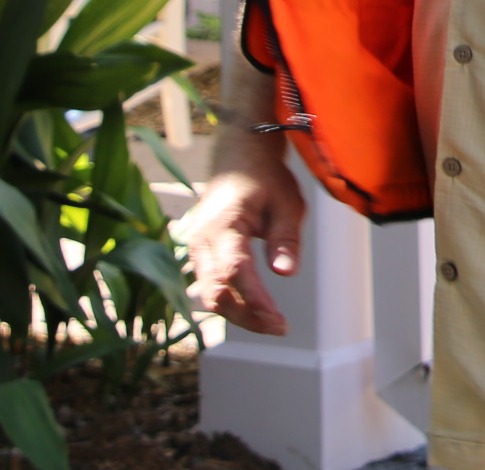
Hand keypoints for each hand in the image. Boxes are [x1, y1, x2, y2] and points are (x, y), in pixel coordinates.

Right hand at [174, 134, 307, 334]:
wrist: (239, 157)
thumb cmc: (265, 178)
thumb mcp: (288, 202)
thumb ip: (285, 238)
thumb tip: (285, 273)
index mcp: (223, 224)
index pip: (235, 271)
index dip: (254, 300)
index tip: (278, 320)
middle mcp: (202, 240)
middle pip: (217, 292)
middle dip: (247, 315)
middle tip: (279, 327)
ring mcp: (196, 249)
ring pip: (210, 294)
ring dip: (238, 314)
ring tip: (272, 323)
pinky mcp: (199, 255)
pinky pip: (209, 286)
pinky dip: (230, 303)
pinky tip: (254, 312)